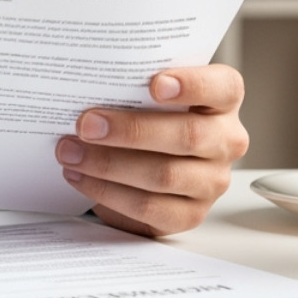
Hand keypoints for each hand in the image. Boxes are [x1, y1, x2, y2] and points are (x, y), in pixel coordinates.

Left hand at [55, 64, 247, 236]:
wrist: (148, 157)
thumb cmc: (148, 112)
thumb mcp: (148, 91)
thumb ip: (134, 84)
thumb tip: (88, 83)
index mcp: (223, 100)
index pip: (222, 87)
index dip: (192, 85)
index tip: (154, 84)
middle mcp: (226, 140)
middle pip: (188, 136)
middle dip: (131, 130)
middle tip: (86, 124)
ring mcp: (212, 181)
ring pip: (165, 175)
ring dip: (109, 165)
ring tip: (70, 152)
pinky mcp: (190, 214)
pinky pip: (149, 208)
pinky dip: (109, 192)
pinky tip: (81, 177)